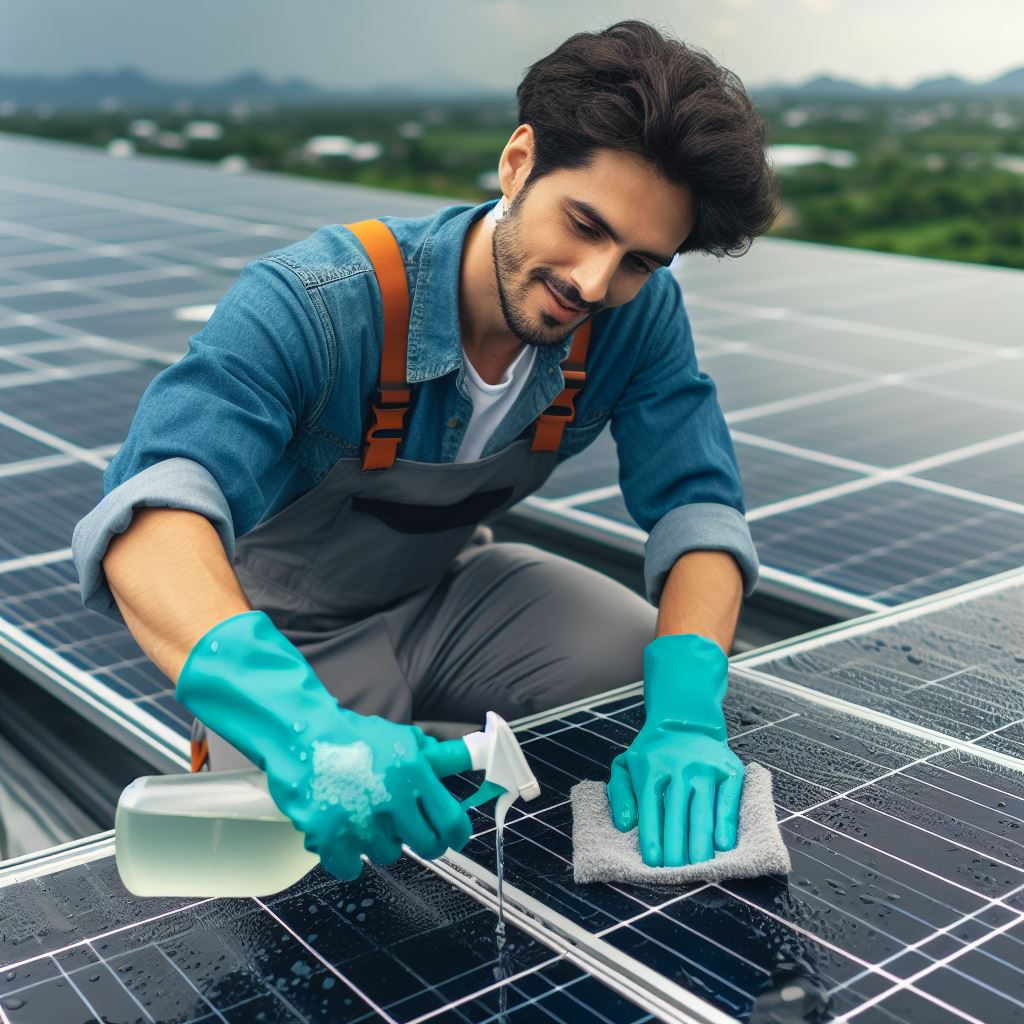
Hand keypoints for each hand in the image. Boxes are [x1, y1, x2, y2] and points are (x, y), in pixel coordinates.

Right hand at [176, 610, 471, 880]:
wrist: (301, 734)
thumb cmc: (353, 736)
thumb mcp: (403, 739)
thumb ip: (440, 756)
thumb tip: (476, 753)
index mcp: (414, 771)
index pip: (451, 821)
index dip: (456, 833)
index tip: (452, 835)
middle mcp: (391, 798)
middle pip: (425, 845)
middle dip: (422, 839)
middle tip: (408, 827)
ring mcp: (359, 819)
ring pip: (387, 854)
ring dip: (380, 841)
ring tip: (366, 816)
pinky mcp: (328, 835)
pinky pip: (350, 867)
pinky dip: (347, 856)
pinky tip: (345, 833)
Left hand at [606, 633, 743, 866]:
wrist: (686, 721)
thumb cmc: (653, 752)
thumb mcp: (626, 764)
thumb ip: (621, 793)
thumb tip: (625, 825)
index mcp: (652, 767)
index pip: (651, 806)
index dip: (652, 836)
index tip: (652, 862)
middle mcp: (680, 767)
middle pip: (677, 812)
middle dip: (676, 846)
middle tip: (676, 873)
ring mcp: (706, 768)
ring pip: (703, 810)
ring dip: (700, 842)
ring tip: (698, 867)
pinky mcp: (729, 771)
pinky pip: (728, 801)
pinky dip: (726, 824)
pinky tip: (722, 845)